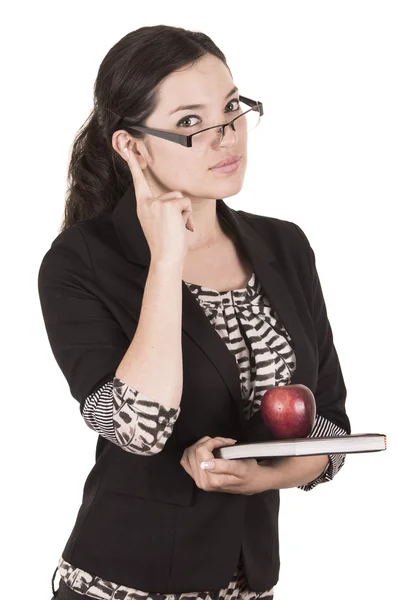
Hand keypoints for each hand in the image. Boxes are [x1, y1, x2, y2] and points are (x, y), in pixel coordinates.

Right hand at [123, 145, 193, 262]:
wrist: (165, 258)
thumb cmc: (164, 244)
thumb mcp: (158, 223)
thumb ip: (161, 208)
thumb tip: (177, 200)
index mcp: (142, 206)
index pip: (138, 181)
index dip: (133, 164)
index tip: (127, 147)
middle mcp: (147, 202)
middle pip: (172, 194)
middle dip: (179, 209)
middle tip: (172, 228)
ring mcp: (157, 203)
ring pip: (180, 198)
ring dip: (184, 213)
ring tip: (176, 228)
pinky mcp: (169, 205)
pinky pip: (186, 203)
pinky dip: (188, 216)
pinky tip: (181, 227)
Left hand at [180, 436, 260, 495]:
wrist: (251, 483)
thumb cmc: (248, 473)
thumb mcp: (241, 468)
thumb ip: (224, 466)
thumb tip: (206, 464)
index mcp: (212, 479)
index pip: (201, 451)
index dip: (213, 441)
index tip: (226, 441)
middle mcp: (202, 481)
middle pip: (193, 451)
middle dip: (207, 442)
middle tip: (222, 442)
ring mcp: (198, 480)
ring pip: (188, 454)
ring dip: (201, 445)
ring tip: (214, 444)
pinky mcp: (196, 477)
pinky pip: (186, 461)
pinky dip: (193, 451)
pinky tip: (204, 449)